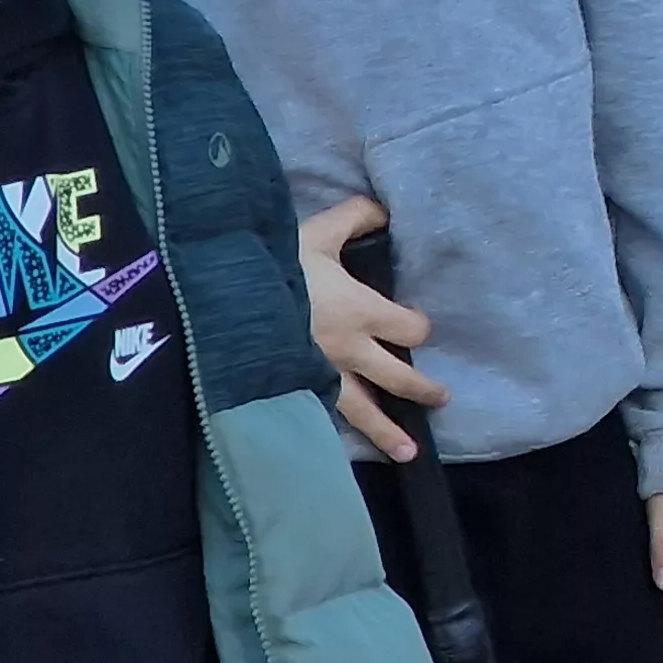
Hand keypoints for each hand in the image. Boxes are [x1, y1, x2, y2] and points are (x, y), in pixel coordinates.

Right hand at [297, 197, 444, 460]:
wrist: (220, 303)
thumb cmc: (271, 265)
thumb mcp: (316, 233)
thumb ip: (354, 218)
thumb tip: (382, 209)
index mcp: (361, 311)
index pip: (411, 329)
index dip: (417, 326)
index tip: (415, 324)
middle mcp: (348, 350)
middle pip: (398, 377)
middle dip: (422, 388)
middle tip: (441, 399)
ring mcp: (320, 376)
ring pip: (363, 411)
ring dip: (388, 431)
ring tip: (410, 453)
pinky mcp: (292, 392)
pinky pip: (321, 416)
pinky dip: (335, 435)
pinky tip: (341, 450)